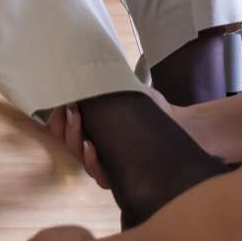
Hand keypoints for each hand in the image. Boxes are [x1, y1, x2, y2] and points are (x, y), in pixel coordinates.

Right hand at [45, 93, 238, 185]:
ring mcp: (108, 167)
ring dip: (73, 139)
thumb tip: (89, 61)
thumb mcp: (128, 90)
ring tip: (76, 119)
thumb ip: (108, 83)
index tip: (56, 101)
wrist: (185, 128)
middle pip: (68, 144)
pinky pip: (99, 175)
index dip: (56, 118)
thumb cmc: (156, 111)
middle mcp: (98, 152)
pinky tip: (91, 146)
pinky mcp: (121, 179)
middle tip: (67, 108)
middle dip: (63, 126)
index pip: (66, 129)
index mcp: (95, 132)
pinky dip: (92, 160)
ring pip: (80, 159)